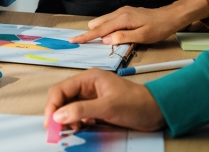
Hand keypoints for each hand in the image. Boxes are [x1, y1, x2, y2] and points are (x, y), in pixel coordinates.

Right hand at [44, 68, 165, 131]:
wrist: (157, 112)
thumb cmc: (137, 103)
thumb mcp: (108, 107)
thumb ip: (81, 110)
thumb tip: (58, 116)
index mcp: (89, 78)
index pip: (61, 89)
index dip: (52, 105)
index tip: (50, 122)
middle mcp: (87, 86)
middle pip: (62, 98)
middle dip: (58, 113)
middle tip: (56, 129)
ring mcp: (91, 97)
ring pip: (69, 107)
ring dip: (67, 119)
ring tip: (72, 129)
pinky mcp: (96, 108)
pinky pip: (78, 114)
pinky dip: (76, 122)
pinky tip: (82, 127)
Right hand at [69, 0, 208, 44]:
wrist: (171, 16)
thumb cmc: (159, 28)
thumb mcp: (143, 36)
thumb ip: (123, 38)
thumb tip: (106, 39)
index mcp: (123, 19)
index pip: (100, 30)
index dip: (86, 36)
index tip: (73, 40)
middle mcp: (119, 13)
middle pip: (98, 23)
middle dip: (92, 34)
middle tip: (88, 44)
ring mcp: (122, 11)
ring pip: (103, 21)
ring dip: (99, 31)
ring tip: (101, 41)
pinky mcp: (125, 12)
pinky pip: (109, 20)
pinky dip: (106, 28)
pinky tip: (111, 34)